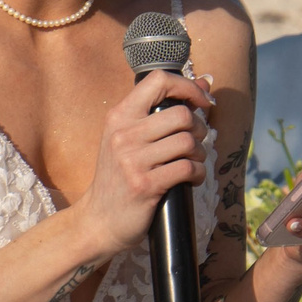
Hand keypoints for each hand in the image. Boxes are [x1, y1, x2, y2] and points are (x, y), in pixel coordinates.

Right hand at [79, 68, 211, 258]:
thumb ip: (160, 112)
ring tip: (193, 162)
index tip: (201, 102)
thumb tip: (204, 83)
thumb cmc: (119, 176)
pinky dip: (198, 173)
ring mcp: (132, 160)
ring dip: (200, 153)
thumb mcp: (129, 139)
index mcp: (119, 116)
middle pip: (182, 114)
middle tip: (196, 142)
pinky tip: (192, 179)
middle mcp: (123, 134)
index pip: (158, 80)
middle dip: (199, 128)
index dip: (188, 87)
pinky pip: (187, 169)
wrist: (98, 220)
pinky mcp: (145, 185)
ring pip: (187, 142)